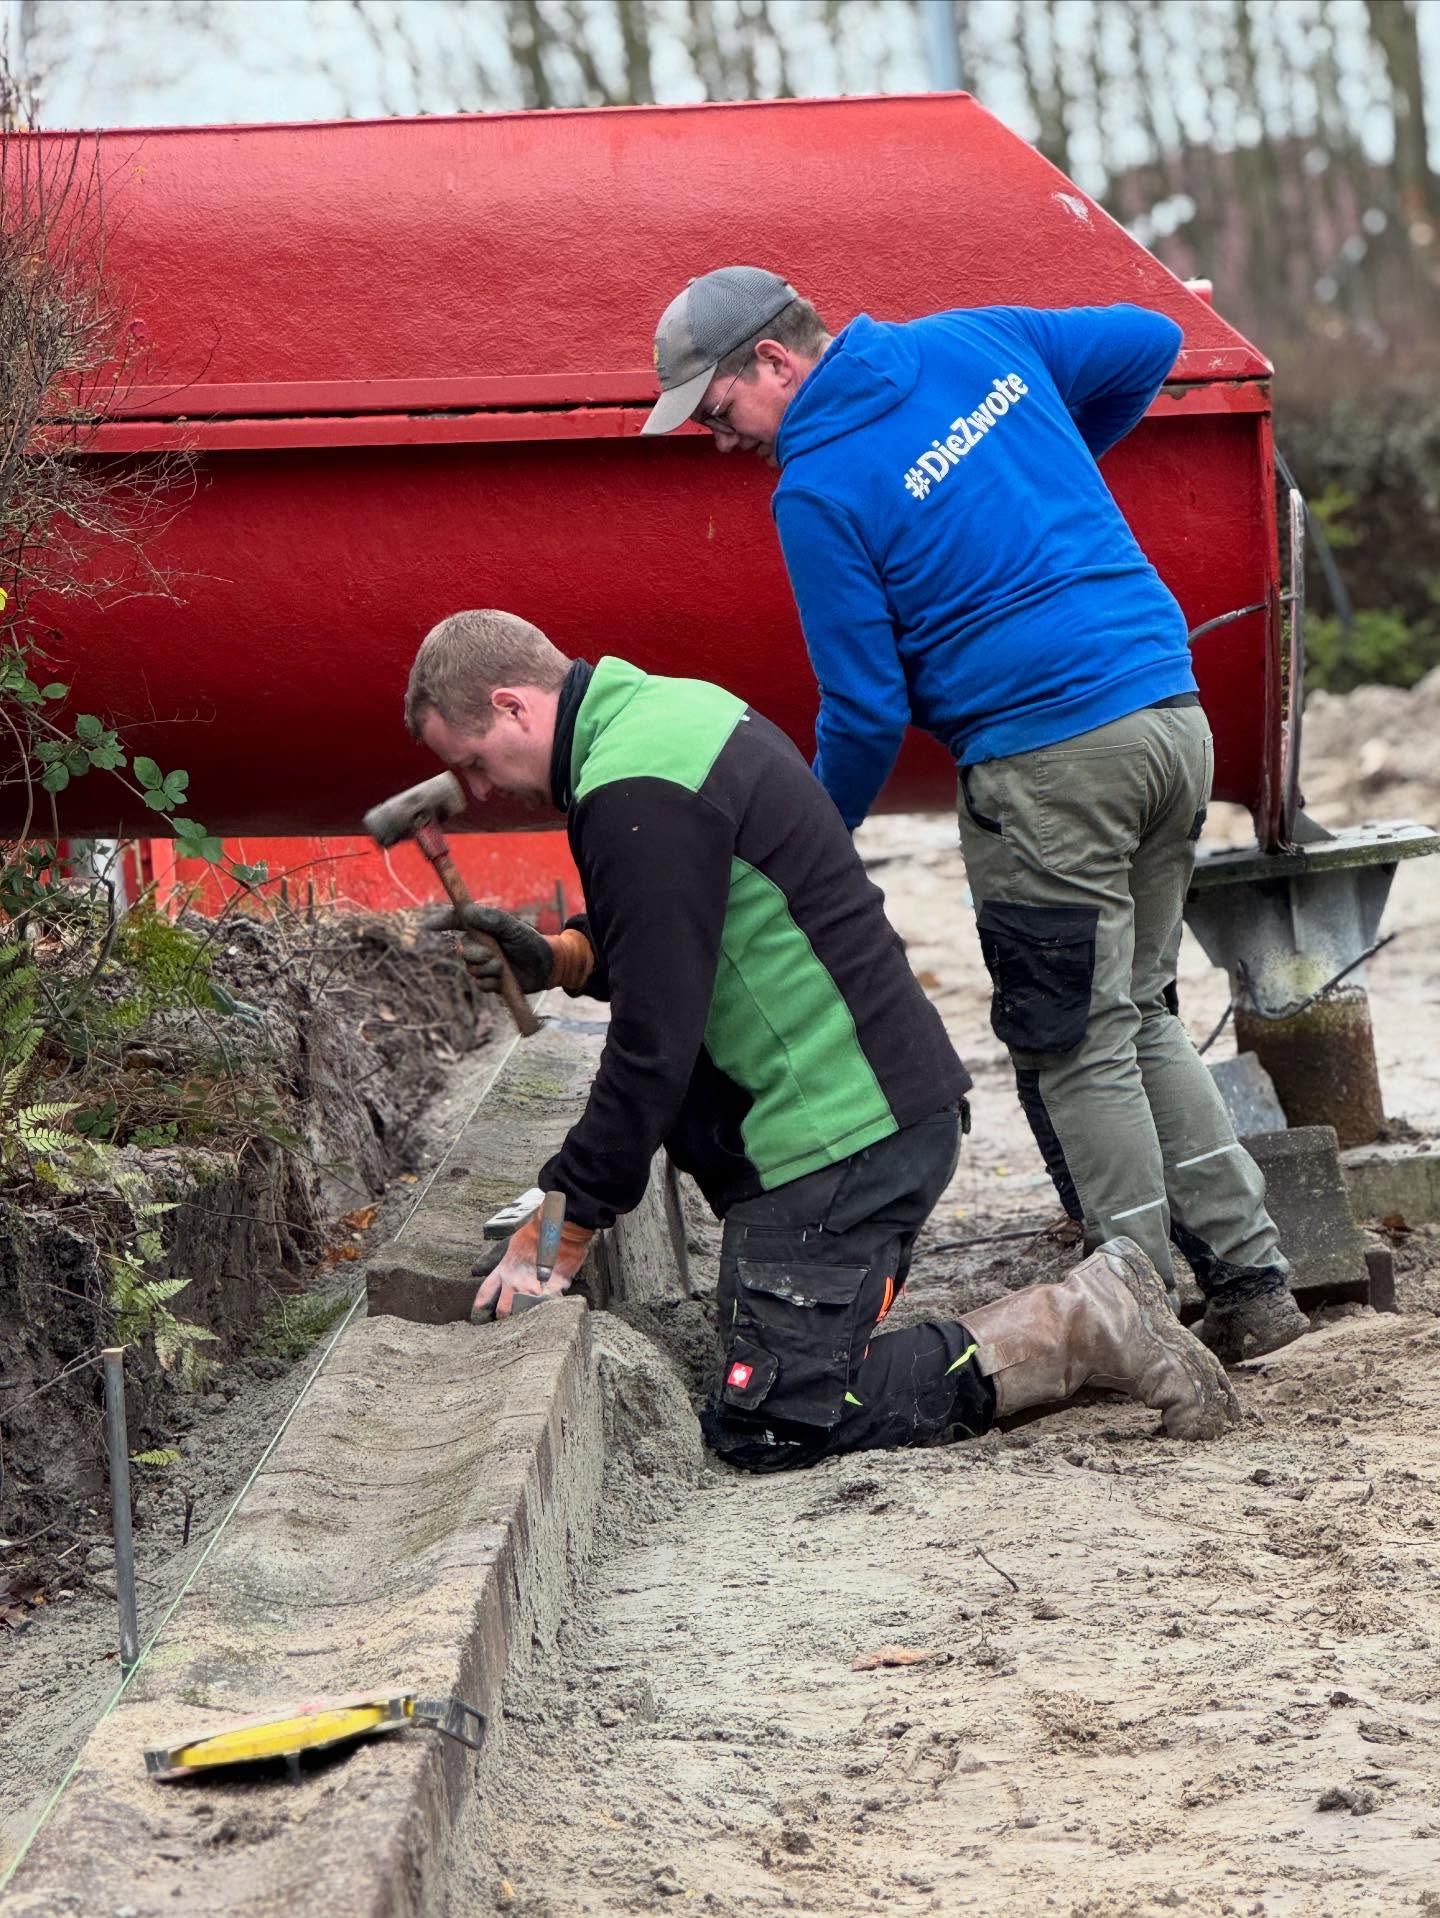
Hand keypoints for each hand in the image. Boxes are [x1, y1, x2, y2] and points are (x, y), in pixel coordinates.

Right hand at [425, 902, 553, 993]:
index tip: (428, 925)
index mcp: (482, 928)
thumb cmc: (529, 942)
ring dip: (487, 969)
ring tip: (503, 967)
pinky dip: (492, 982)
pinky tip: (503, 978)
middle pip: (463, 951)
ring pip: (471, 970)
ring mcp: (483, 964)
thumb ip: (492, 918)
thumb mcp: (513, 927)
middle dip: (475, 955)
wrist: (545, 967)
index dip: (441, 921)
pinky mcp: (489, 981)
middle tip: (492, 956)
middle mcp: (479, 945)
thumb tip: (467, 911)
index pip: (457, 921)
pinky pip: (480, 984)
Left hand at [470, 1207, 594, 1320]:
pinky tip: (552, 1308)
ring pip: (524, 1312)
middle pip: (503, 1311)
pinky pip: (548, 1306)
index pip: (486, 1293)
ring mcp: (532, 1289)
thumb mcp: (512, 1246)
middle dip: (504, 1317)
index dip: (480, 1307)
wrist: (559, 1230)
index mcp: (503, 1270)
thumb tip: (492, 1270)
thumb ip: (504, 1262)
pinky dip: (550, 1307)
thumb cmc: (537, 1232)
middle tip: (509, 1320)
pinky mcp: (552, 1291)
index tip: (479, 1316)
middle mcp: (514, 1283)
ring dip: (527, 1314)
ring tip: (532, 1318)